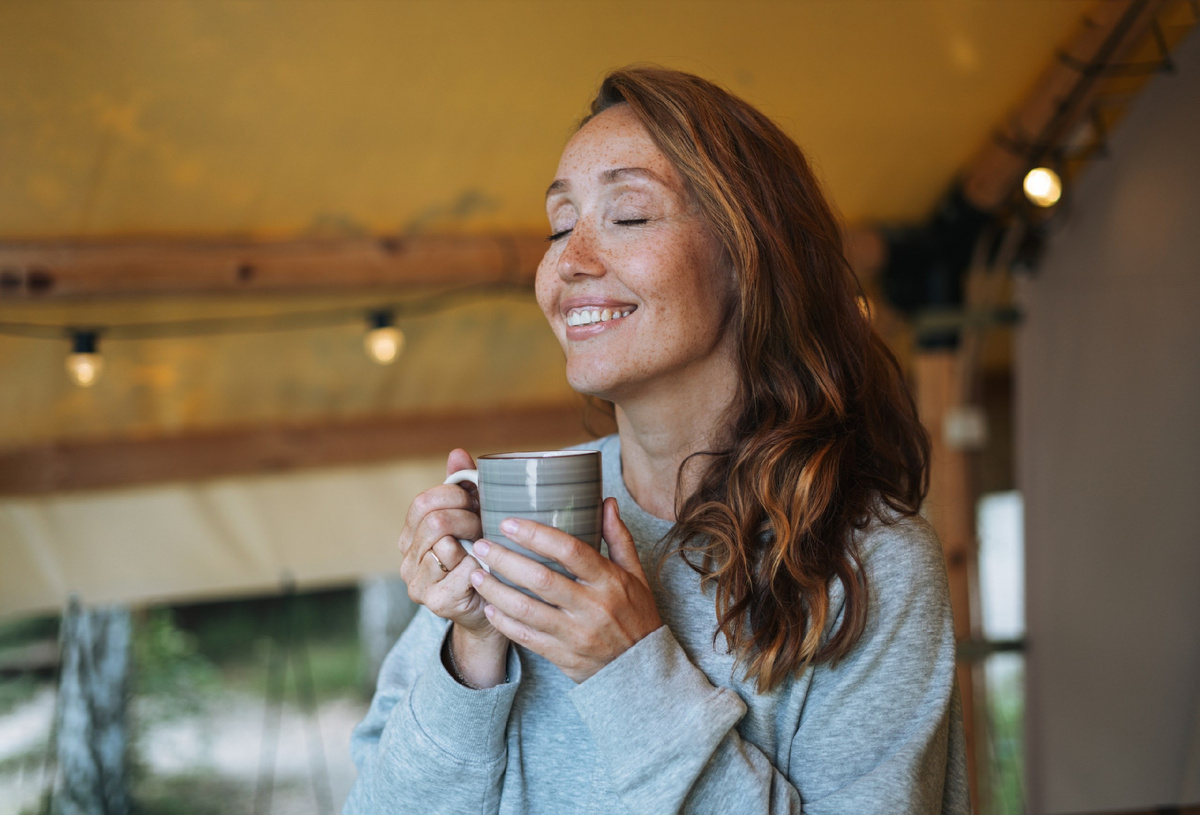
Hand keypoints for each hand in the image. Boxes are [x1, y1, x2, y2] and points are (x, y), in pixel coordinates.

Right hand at [397, 448, 498, 641]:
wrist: (489, 608)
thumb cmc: (481, 557)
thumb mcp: (471, 517)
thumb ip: (461, 486)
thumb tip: (456, 453)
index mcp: (410, 535)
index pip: (422, 503)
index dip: (452, 496)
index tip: (474, 500)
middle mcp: (406, 559)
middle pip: (434, 522)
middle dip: (467, 518)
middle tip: (485, 525)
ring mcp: (417, 583)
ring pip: (444, 546)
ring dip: (475, 542)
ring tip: (488, 548)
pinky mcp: (435, 602)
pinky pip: (460, 571)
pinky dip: (480, 566)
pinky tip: (487, 570)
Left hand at [467, 497, 662, 682]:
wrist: (640, 670)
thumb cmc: (636, 615)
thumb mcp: (635, 575)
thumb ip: (618, 538)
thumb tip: (606, 501)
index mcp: (610, 581)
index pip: (571, 551)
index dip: (537, 535)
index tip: (509, 523)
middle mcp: (592, 607)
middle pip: (541, 579)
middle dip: (505, 560)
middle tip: (481, 545)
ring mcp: (576, 634)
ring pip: (526, 610)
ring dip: (495, 590)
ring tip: (475, 574)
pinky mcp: (562, 655)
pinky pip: (525, 637)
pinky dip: (503, 621)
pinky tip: (488, 606)